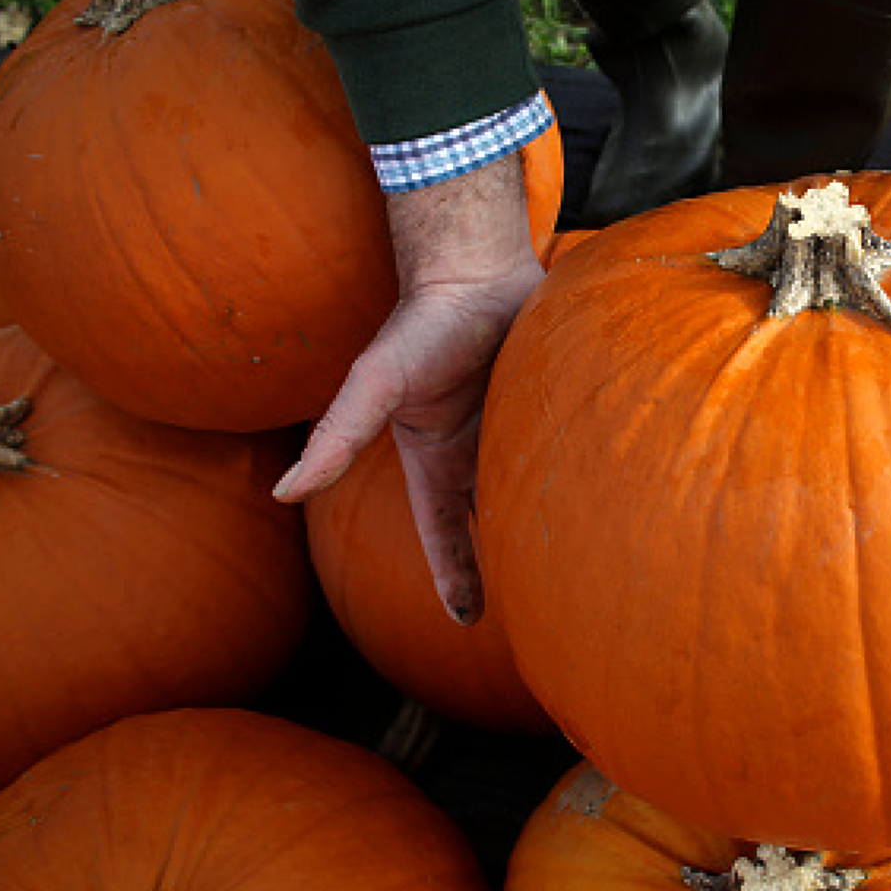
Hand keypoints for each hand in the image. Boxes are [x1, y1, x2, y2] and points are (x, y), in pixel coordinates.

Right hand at [273, 151, 545, 623]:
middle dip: (503, 561)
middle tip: (537, 609)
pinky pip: (565, 452)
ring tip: (575, 568)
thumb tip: (285, 490)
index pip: (441, 533)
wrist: (477, 269)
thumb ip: (337, 437)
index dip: (453, 575)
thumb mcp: (374, 385)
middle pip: (489, 522)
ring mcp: (512, 428)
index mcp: (433, 458)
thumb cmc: (421, 324)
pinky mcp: (549, 406)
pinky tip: (606, 499)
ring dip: (544, 523)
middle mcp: (474, 450)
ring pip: (529, 490)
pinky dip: (577, 476)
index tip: (467, 620)